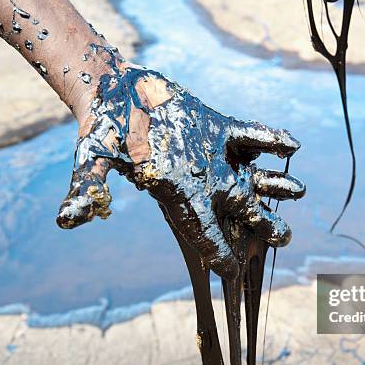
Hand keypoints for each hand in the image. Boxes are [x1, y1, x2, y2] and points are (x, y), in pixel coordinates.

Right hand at [57, 52, 304, 278]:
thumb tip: (65, 220)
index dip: (217, 253)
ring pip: (252, 175)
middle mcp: (202, 178)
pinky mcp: (219, 127)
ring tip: (300, 190)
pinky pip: (250, 137)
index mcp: (177, 193)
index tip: (234, 273)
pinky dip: (270, 139)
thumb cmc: (103, 126)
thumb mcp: (91, 156)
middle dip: (263, 224)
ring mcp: (214, 154)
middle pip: (239, 209)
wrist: (116, 92)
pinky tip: (291, 145)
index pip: (202, 232)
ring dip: (276, 184)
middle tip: (285, 238)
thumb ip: (86, 187)